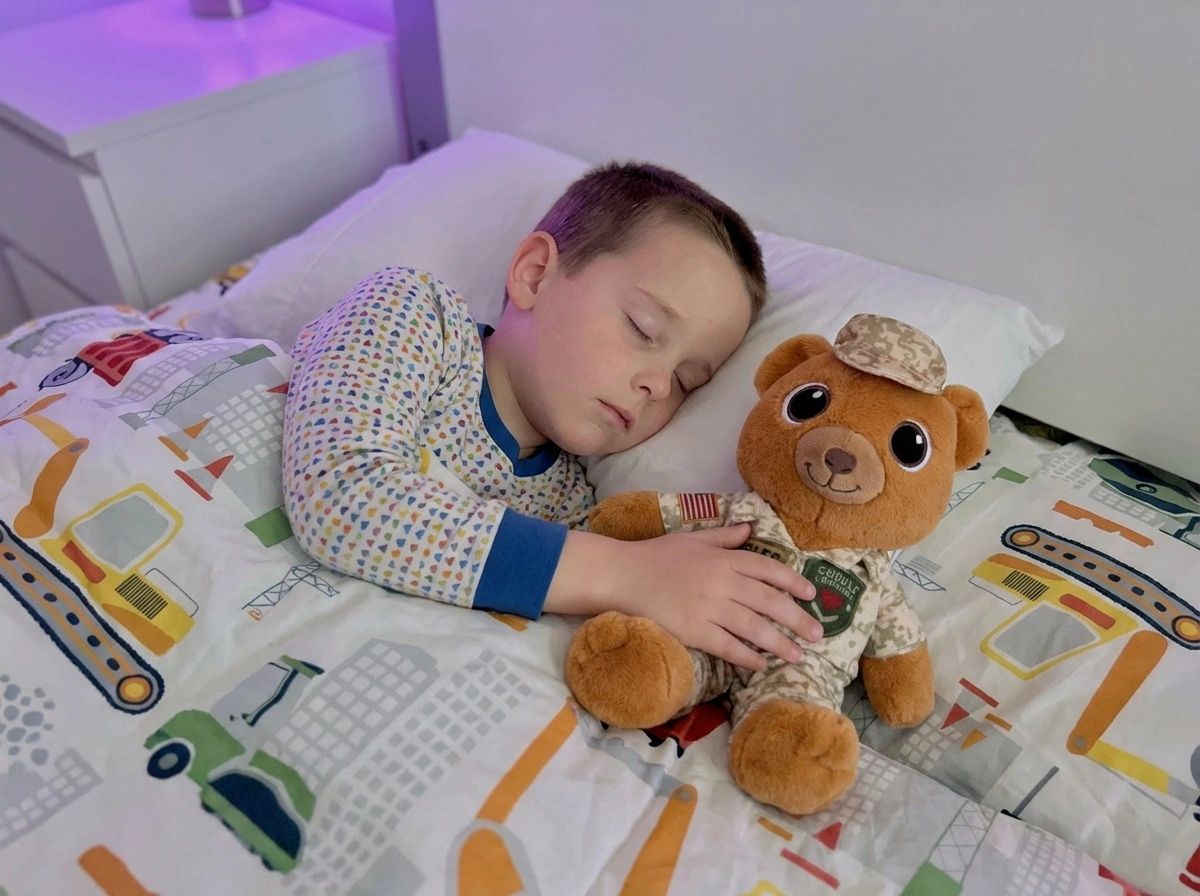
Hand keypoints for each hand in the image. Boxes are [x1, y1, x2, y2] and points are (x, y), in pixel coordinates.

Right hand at [615, 523, 820, 670]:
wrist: (621, 575)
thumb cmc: (655, 556)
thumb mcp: (693, 539)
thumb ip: (724, 537)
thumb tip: (751, 529)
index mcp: (723, 559)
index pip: (768, 569)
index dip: (793, 582)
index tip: (811, 594)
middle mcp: (722, 582)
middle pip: (769, 602)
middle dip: (797, 619)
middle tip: (818, 634)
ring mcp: (708, 607)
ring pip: (754, 628)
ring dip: (780, 643)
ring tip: (798, 655)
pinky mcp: (693, 630)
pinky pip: (727, 646)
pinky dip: (746, 656)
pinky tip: (760, 664)